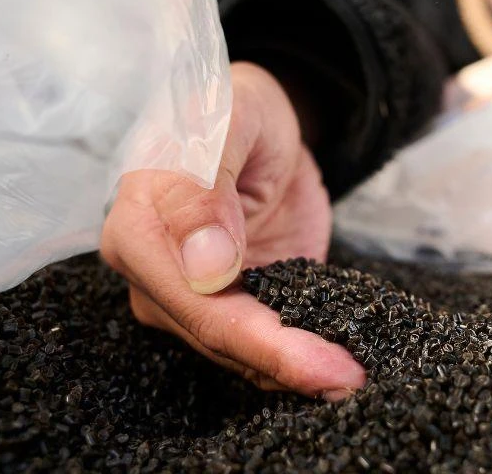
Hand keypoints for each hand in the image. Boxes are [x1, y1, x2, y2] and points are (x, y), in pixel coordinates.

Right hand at [100, 62, 364, 398]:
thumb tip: (205, 266)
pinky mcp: (231, 305)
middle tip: (349, 381)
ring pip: (242, 354)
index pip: (199, 307)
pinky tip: (337, 366)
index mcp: (139, 233)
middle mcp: (156, 279)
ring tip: (351, 380)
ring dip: (296, 371)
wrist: (255, 123)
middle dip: (288, 366)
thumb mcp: (224, 124)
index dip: (261, 343)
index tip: (319, 364)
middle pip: (221, 341)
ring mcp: (190, 299)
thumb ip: (206, 186)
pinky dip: (298, 359)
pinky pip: (262, 344)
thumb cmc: (230, 110)